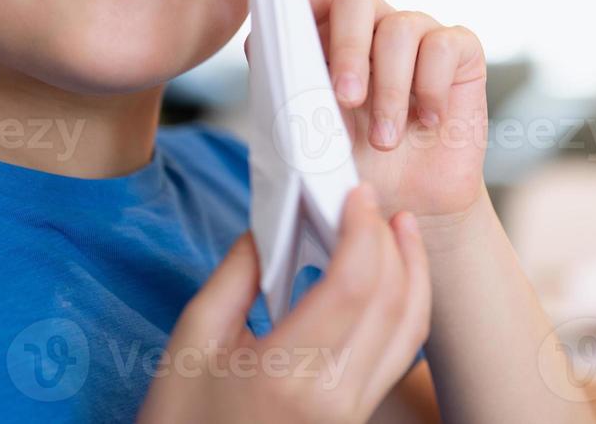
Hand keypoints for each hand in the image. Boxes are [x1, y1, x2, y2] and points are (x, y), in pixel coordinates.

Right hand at [137, 184, 430, 423]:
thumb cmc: (181, 422)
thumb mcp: (191, 342)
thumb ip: (235, 274)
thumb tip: (271, 222)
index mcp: (286, 373)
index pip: (352, 284)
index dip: (362, 229)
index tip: (355, 194)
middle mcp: (333, 398)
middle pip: (392, 303)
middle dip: (392, 242)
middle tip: (375, 203)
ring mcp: (352, 415)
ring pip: (410, 333)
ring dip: (413, 273)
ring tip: (399, 231)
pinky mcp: (356, 421)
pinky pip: (398, 359)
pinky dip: (405, 310)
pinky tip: (391, 281)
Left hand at [246, 0, 490, 234]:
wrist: (407, 205)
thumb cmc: (353, 167)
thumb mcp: (310, 134)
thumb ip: (287, 86)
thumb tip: (256, 41)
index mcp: (327, 37)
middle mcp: (372, 25)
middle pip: (355, 0)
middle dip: (347, 51)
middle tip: (345, 102)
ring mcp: (417, 33)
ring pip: (399, 29)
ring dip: (390, 91)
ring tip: (387, 140)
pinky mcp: (458, 50)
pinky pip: (444, 46)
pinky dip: (431, 89)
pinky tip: (428, 122)